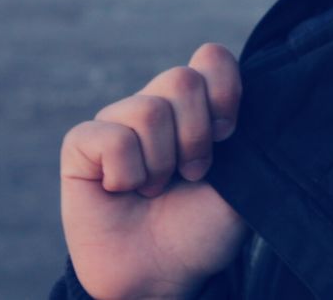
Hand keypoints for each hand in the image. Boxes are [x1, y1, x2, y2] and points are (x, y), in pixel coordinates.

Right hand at [60, 43, 248, 299]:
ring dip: (161, 163)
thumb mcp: (244, 179)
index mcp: (197, 104)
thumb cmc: (202, 226)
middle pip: (182, 79)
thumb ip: (249, 129)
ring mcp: (118, 120)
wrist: (163, 274)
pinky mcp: (82, 144)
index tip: (228, 136)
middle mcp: (157, 103)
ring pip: (148, 110)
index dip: (225, 94)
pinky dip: (125, 174)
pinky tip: (122, 191)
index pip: (211, 57)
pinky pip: (110, 138)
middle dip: (196, 137)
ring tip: (156, 188)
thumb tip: (251, 84)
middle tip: (192, 173)